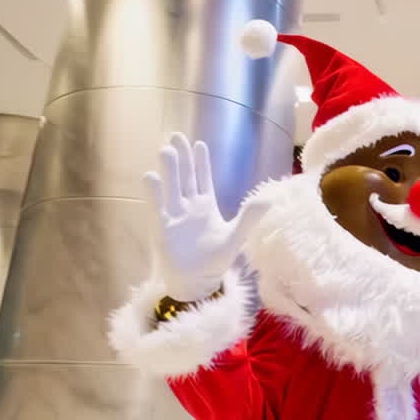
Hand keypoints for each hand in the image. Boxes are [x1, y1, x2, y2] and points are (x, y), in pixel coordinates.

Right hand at [142, 133, 267, 300]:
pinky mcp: (163, 228)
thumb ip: (250, 216)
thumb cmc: (215, 261)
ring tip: (167, 150)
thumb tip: (269, 198)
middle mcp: (188, 207)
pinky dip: (154, 193)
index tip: (198, 143)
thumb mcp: (236, 236)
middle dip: (182, 158)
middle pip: (185, 177)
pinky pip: (157, 207)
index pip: (203, 179)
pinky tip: (150, 177)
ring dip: (169, 170)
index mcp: (206, 207)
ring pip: (171, 188)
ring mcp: (174, 216)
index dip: (201, 162)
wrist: (198, 282)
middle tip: (176, 136)